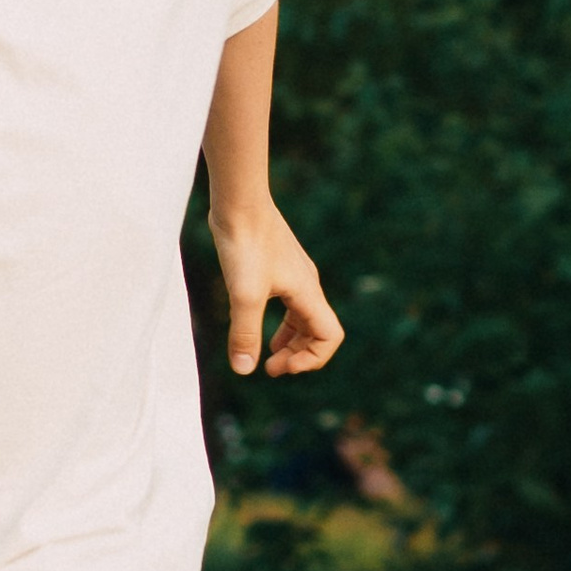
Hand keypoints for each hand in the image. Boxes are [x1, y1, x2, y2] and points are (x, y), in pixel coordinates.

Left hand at [210, 200, 341, 378]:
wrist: (240, 201)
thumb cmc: (246, 244)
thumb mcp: (244, 295)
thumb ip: (245, 333)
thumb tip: (244, 369)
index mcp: (308, 293)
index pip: (329, 337)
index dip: (312, 359)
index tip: (280, 366)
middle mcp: (307, 284)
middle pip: (316, 330)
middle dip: (298, 354)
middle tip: (269, 368)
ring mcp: (294, 273)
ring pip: (302, 316)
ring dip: (289, 340)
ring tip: (268, 355)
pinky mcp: (277, 265)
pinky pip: (288, 302)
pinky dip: (278, 321)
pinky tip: (254, 322)